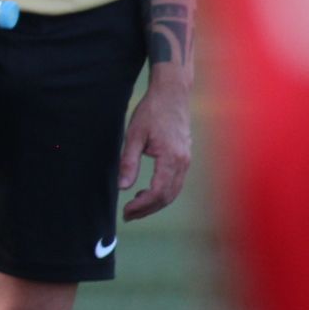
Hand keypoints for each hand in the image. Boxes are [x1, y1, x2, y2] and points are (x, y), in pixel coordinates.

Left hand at [119, 76, 191, 220]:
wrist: (172, 94)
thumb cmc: (152, 111)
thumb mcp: (134, 135)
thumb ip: (128, 162)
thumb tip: (122, 187)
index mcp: (170, 159)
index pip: (158, 193)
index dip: (142, 206)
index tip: (126, 211)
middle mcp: (182, 163)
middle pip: (167, 197)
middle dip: (147, 209)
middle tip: (128, 214)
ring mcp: (186, 160)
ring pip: (173, 191)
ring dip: (155, 203)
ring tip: (135, 207)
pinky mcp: (185, 157)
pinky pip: (176, 182)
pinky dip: (163, 192)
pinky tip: (147, 191)